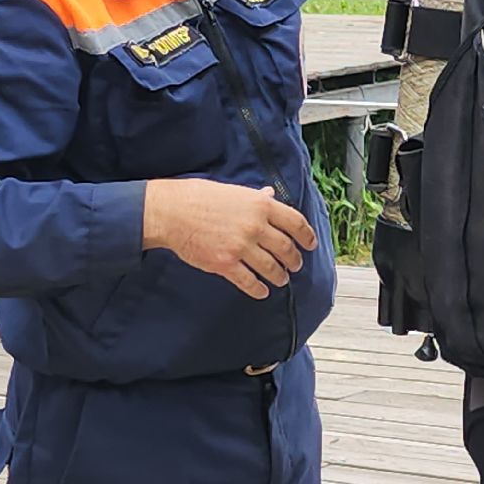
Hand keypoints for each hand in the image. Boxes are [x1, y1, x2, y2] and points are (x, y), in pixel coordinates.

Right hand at [142, 179, 317, 299]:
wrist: (172, 212)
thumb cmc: (201, 197)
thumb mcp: (235, 192)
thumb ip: (256, 198)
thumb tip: (270, 195)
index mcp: (261, 205)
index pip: (295, 222)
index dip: (307, 236)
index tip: (311, 244)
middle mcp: (255, 226)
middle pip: (286, 248)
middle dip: (294, 260)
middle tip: (295, 265)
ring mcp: (241, 246)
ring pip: (271, 267)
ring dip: (280, 276)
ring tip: (281, 279)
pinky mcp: (224, 264)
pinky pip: (249, 281)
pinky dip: (258, 289)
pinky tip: (262, 291)